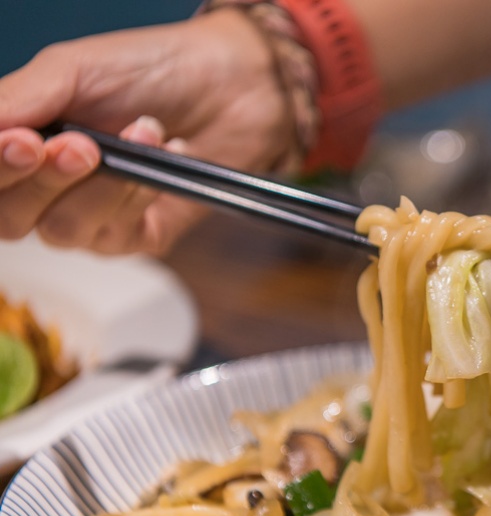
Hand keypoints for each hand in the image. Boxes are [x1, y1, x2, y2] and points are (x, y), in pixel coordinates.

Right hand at [0, 8, 295, 254]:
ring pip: (65, 230)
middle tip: (85, 144)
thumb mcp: (72, 71)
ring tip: (142, 132)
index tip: (27, 144)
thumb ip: (18, 102)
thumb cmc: (152, 69)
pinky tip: (164, 153)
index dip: (0, 171)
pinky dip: (140, 193)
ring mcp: (93, 216)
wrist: (231, 85)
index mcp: (23, 141)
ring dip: (105, 184)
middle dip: (47, 181)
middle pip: (13, 219)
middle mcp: (49, 188)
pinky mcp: (137, 235)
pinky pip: (118, 235)